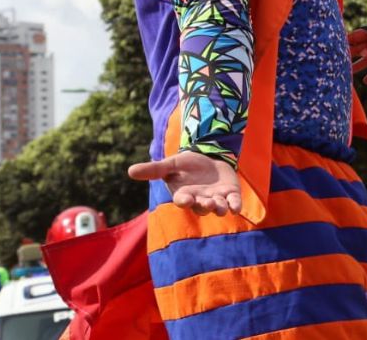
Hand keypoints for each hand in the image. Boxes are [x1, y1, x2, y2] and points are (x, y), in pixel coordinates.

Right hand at [127, 150, 242, 215]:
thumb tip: (130, 171)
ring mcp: (216, 198)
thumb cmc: (186, 165)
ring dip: (219, 208)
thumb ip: (153, 170)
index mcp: (184, 195)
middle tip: (207, 203)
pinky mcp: (230, 194)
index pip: (183, 202)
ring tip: (219, 204)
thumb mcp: (171, 165)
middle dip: (205, 206)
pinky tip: (236, 208)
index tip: (185, 199)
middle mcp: (200, 200)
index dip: (184, 201)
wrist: (209, 158)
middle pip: (202, 208)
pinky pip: (234, 203)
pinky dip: (235, 205)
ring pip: (218, 208)